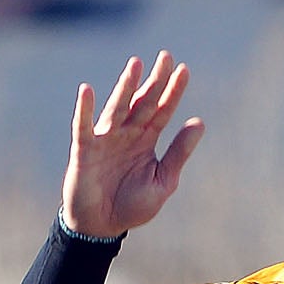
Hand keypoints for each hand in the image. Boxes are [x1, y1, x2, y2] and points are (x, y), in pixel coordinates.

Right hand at [63, 50, 206, 238]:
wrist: (102, 227)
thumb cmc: (132, 206)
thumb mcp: (163, 181)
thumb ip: (179, 153)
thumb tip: (200, 122)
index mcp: (147, 141)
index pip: (163, 111)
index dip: (173, 91)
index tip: (184, 70)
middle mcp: (128, 134)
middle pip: (143, 102)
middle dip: (155, 81)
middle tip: (166, 56)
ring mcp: (106, 139)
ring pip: (118, 108)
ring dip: (126, 87)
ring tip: (136, 65)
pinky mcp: (85, 149)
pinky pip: (84, 126)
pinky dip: (85, 109)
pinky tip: (87, 90)